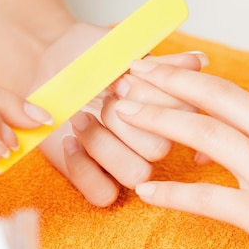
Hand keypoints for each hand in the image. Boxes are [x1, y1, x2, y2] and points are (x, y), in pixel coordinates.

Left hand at [33, 23, 206, 205]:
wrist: (49, 66)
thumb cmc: (89, 60)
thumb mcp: (122, 54)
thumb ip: (160, 64)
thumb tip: (198, 61)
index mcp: (170, 112)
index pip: (184, 117)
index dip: (152, 98)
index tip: (123, 77)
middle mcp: (153, 141)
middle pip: (159, 149)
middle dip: (125, 120)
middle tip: (103, 98)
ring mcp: (126, 164)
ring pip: (135, 174)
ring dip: (103, 144)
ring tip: (80, 118)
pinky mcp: (97, 182)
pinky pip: (103, 194)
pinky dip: (82, 167)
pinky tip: (69, 140)